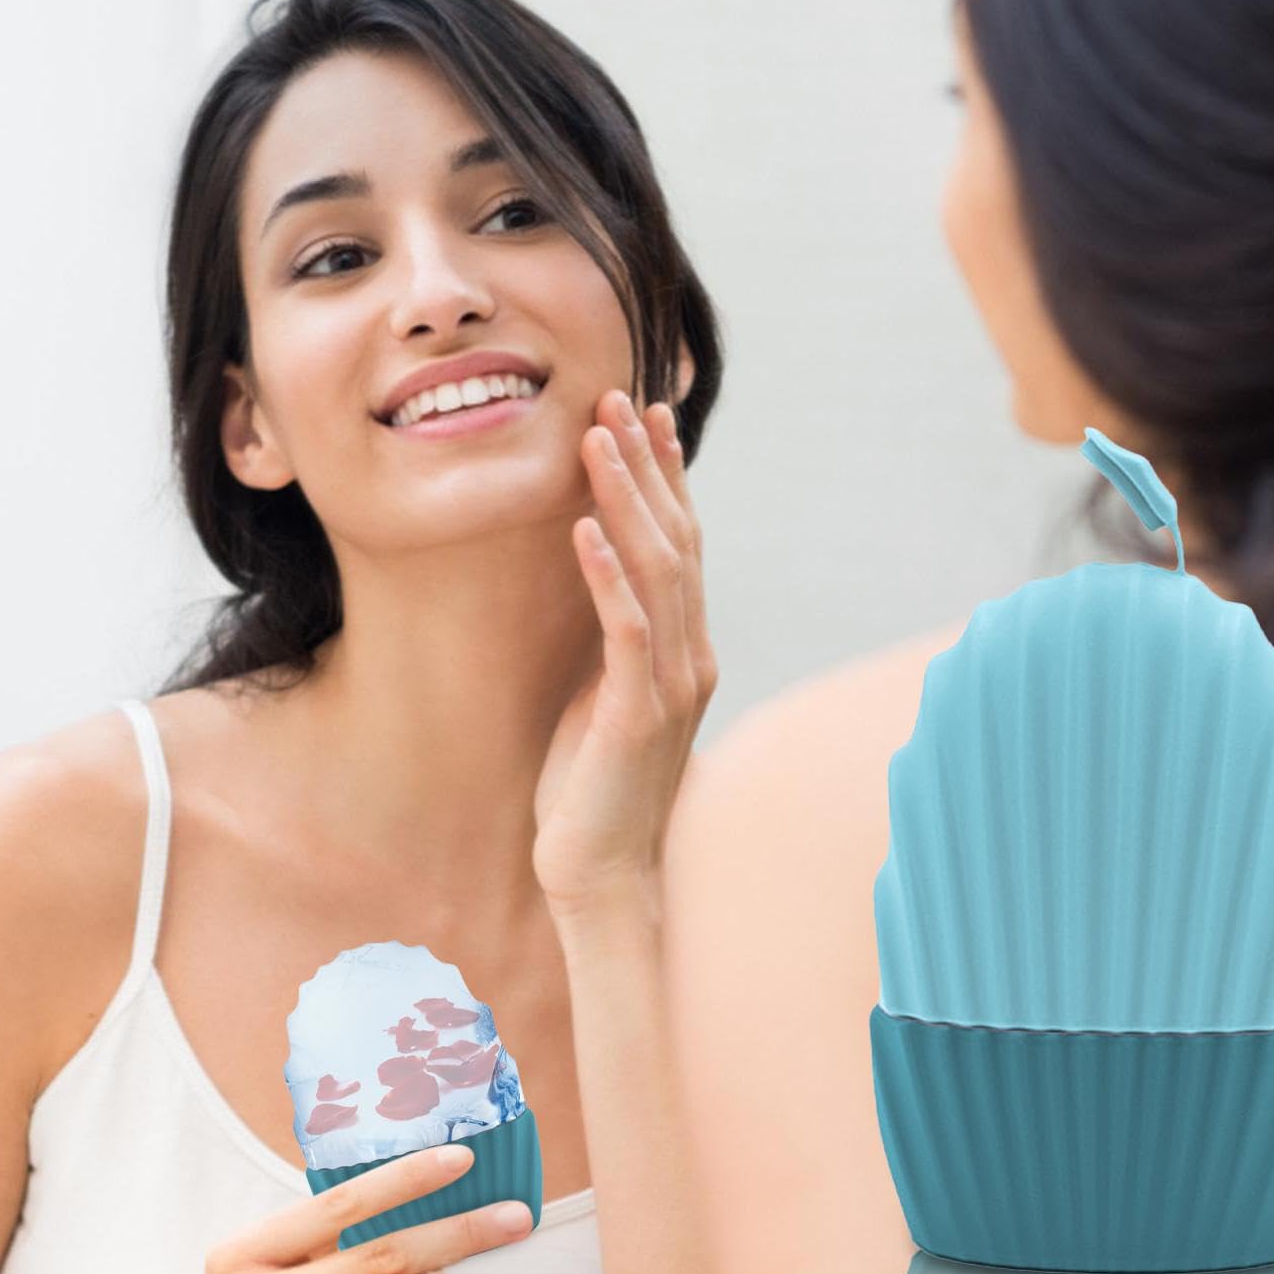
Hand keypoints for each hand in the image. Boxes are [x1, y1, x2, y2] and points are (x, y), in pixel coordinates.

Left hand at [532, 389, 718, 918]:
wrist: (602, 874)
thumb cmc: (594, 788)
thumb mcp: (607, 696)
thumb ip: (617, 640)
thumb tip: (598, 581)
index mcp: (687, 649)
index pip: (682, 544)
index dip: (666, 477)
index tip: (646, 416)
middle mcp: (693, 656)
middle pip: (677, 540)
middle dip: (647, 466)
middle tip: (619, 399)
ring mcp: (671, 685)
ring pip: (657, 571)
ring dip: (626, 499)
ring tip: (597, 439)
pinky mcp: (637, 714)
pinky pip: (625, 630)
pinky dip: (605, 575)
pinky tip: (581, 529)